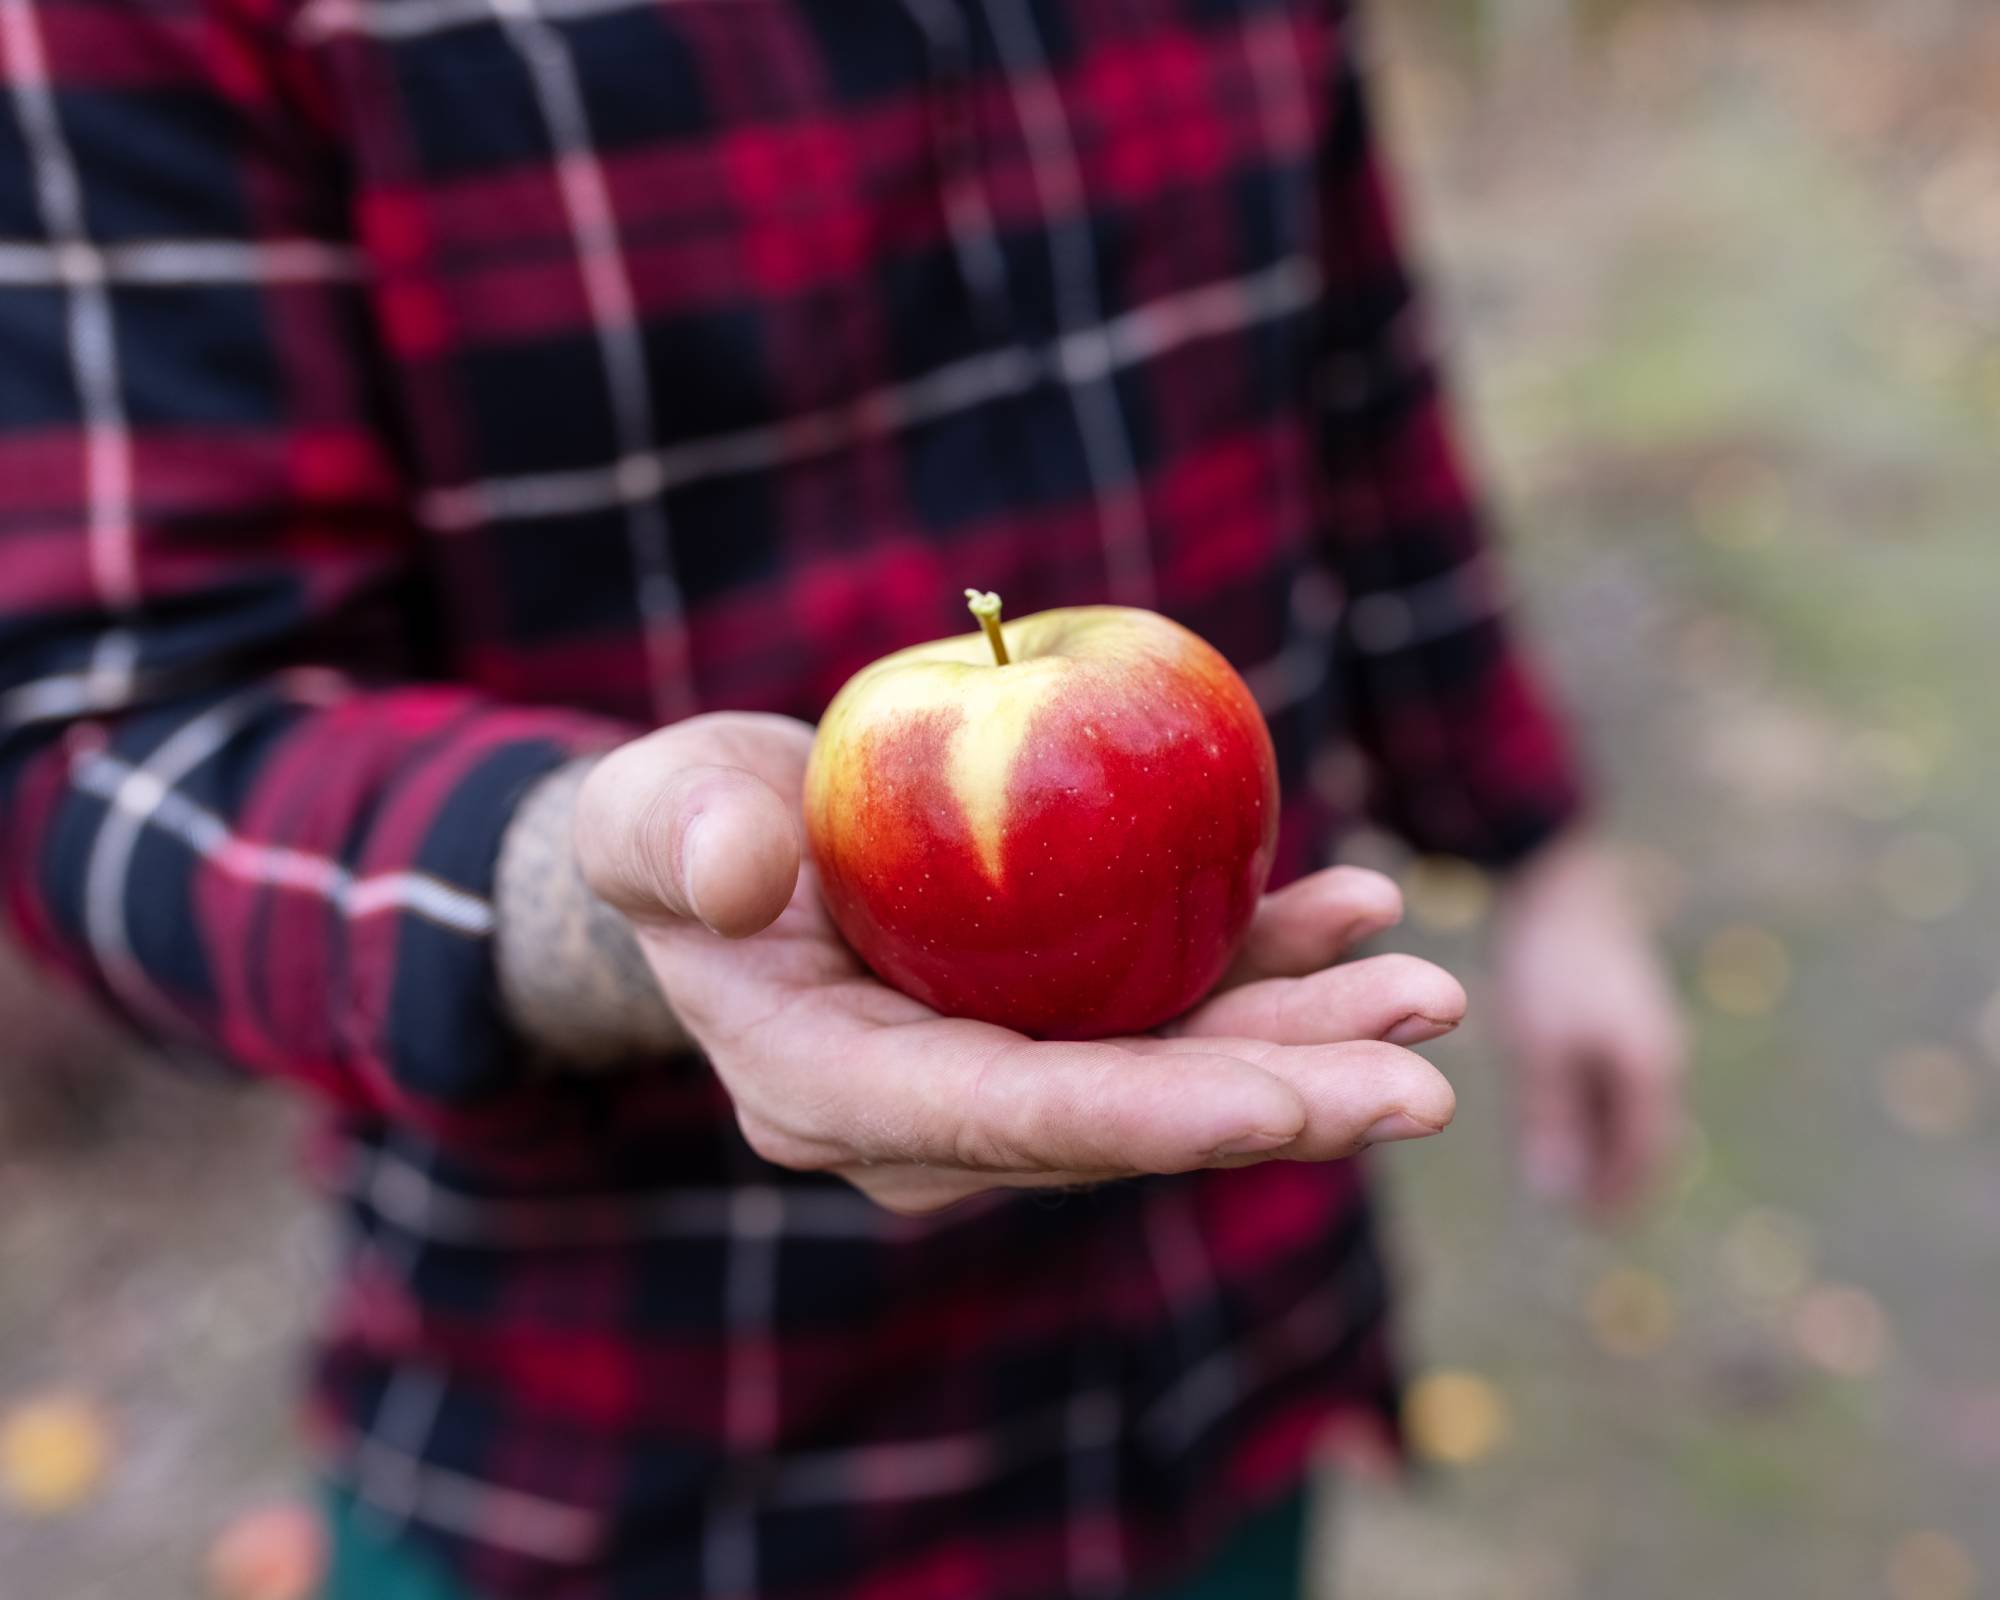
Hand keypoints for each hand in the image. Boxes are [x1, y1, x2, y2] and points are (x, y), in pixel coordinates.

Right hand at [572, 712, 1464, 1213]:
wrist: (727, 850)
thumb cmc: (676, 830)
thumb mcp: (651, 812)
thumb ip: (678, 834)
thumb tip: (748, 872)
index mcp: (831, 1091)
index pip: (1003, 1117)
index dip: (1147, 1115)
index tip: (1284, 1103)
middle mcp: (934, 1118)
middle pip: (1122, 1122)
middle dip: (1275, 1104)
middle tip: (1420, 1082)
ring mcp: (1002, 1076)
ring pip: (1170, 1072)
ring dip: (1305, 1039)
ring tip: (1426, 989)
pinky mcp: (1051, 1022)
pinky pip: (1169, 1008)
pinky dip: (1264, 965)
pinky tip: (1353, 912)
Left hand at [1493, 833, 1688, 1214]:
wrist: (1558, 882)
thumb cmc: (1547, 965)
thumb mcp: (1541, 1047)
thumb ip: (1551, 1118)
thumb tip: (1560, 1192)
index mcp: (1650, 1069)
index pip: (1647, 1155)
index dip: (1623, 1195)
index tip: (1592, 1230)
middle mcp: (1660, 1054)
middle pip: (1647, 1136)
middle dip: (1618, 1177)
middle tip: (1581, 1217)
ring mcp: (1645, 1030)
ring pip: (1632, 1107)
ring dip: (1606, 1144)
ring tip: (1569, 1174)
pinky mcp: (1621, 1012)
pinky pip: (1617, 1078)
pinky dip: (1596, 1108)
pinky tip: (1562, 1115)